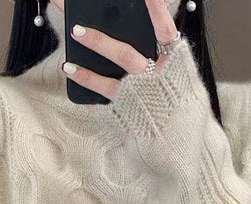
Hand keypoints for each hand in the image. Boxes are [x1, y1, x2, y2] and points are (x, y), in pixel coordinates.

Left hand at [59, 0, 179, 102]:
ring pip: (116, 71)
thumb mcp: (178, 79)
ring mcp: (140, 94)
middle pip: (127, 52)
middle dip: (101, 37)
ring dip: (94, 51)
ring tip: (72, 36)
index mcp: (173, 66)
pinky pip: (104, 91)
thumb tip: (139, 29)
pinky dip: (86, 79)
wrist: (179, 143)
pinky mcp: (127, 109)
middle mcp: (156, 78)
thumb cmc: (175, 108)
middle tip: (78, 24)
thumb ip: (162, 55)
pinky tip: (70, 69)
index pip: (165, 31)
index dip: (156, 11)